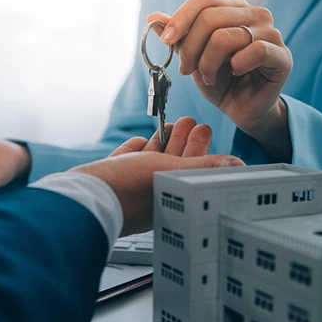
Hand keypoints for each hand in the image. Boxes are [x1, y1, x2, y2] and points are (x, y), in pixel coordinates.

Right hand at [70, 117, 243, 235]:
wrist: (84, 199)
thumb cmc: (128, 189)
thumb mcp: (173, 171)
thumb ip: (205, 166)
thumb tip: (237, 166)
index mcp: (171, 191)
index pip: (192, 166)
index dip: (200, 146)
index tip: (205, 129)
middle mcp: (152, 190)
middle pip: (173, 161)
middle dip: (184, 140)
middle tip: (193, 122)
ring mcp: (130, 185)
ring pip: (151, 159)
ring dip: (163, 140)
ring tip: (172, 123)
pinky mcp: (111, 178)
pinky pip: (127, 162)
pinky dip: (136, 150)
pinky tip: (141, 141)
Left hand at [147, 0, 292, 161]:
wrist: (242, 108)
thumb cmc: (220, 79)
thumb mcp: (192, 56)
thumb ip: (177, 36)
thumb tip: (152, 17)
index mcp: (233, 8)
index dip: (182, 17)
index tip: (166, 40)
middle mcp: (255, 14)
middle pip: (211, 17)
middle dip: (190, 48)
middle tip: (186, 69)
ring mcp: (271, 33)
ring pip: (226, 37)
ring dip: (208, 63)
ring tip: (208, 76)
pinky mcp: (282, 55)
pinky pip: (254, 51)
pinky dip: (236, 65)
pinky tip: (235, 73)